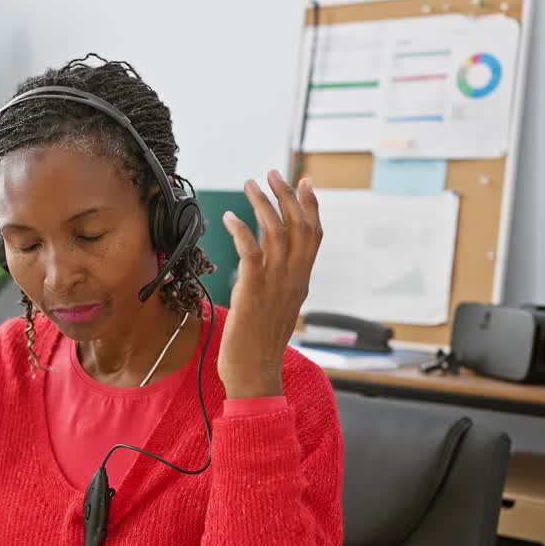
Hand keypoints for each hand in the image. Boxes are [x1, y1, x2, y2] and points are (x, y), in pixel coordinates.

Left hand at [218, 170, 322, 398]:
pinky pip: (252, 253)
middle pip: (299, 226)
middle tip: (273, 173)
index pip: (314, 235)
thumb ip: (277, 283)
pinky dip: (242, 231)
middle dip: (288, 195)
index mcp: (301, 281)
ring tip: (251, 185)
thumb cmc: (259, 345)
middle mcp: (293, 279)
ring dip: (264, 204)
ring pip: (278, 233)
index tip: (305, 181)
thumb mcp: (276, 308)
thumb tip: (268, 264)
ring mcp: (275, 284)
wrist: (254, 372)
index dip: (311, 206)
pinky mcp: (254, 291)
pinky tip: (230, 218)